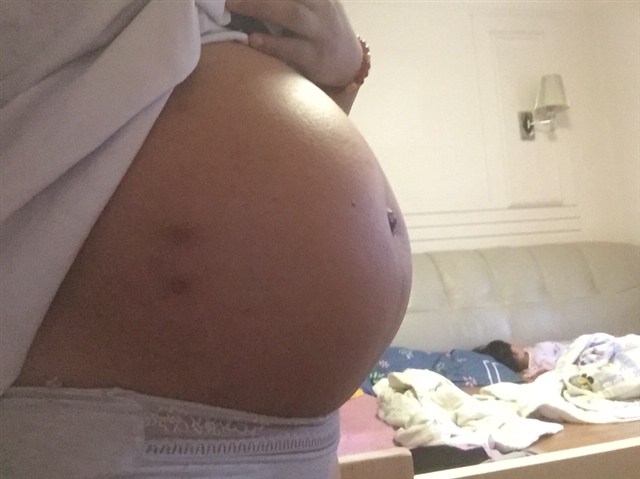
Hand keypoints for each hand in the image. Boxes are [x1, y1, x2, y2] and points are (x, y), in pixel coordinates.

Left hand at [225, 0, 362, 87]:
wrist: (350, 62)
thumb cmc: (319, 28)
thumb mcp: (311, 3)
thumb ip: (285, 0)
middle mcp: (320, 5)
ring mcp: (320, 30)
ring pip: (291, 13)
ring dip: (259, 6)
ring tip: (231, 5)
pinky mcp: (317, 57)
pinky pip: (293, 49)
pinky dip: (272, 44)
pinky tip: (252, 40)